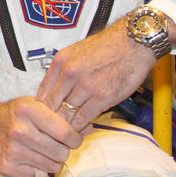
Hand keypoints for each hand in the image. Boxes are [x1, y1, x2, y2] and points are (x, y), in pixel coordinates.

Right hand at [0, 97, 82, 176]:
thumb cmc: (15, 115)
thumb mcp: (37, 106)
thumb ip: (63, 117)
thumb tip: (91, 127)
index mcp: (29, 111)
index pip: (67, 133)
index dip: (75, 138)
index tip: (72, 138)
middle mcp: (20, 130)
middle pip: (62, 152)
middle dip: (62, 150)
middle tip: (54, 145)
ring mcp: (12, 150)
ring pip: (52, 166)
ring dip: (51, 161)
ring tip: (41, 151)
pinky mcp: (7, 166)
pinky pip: (38, 176)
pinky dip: (38, 170)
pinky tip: (30, 158)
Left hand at [36, 17, 175, 129]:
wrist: (133, 43)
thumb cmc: (107, 47)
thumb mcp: (75, 53)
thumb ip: (62, 72)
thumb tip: (53, 91)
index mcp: (60, 63)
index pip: (42, 93)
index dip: (42, 109)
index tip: (44, 118)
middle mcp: (69, 74)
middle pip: (52, 106)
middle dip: (51, 121)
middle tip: (53, 131)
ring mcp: (85, 86)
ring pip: (66, 114)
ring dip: (66, 126)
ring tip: (66, 134)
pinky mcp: (101, 97)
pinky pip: (83, 118)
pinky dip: (81, 126)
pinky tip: (81, 129)